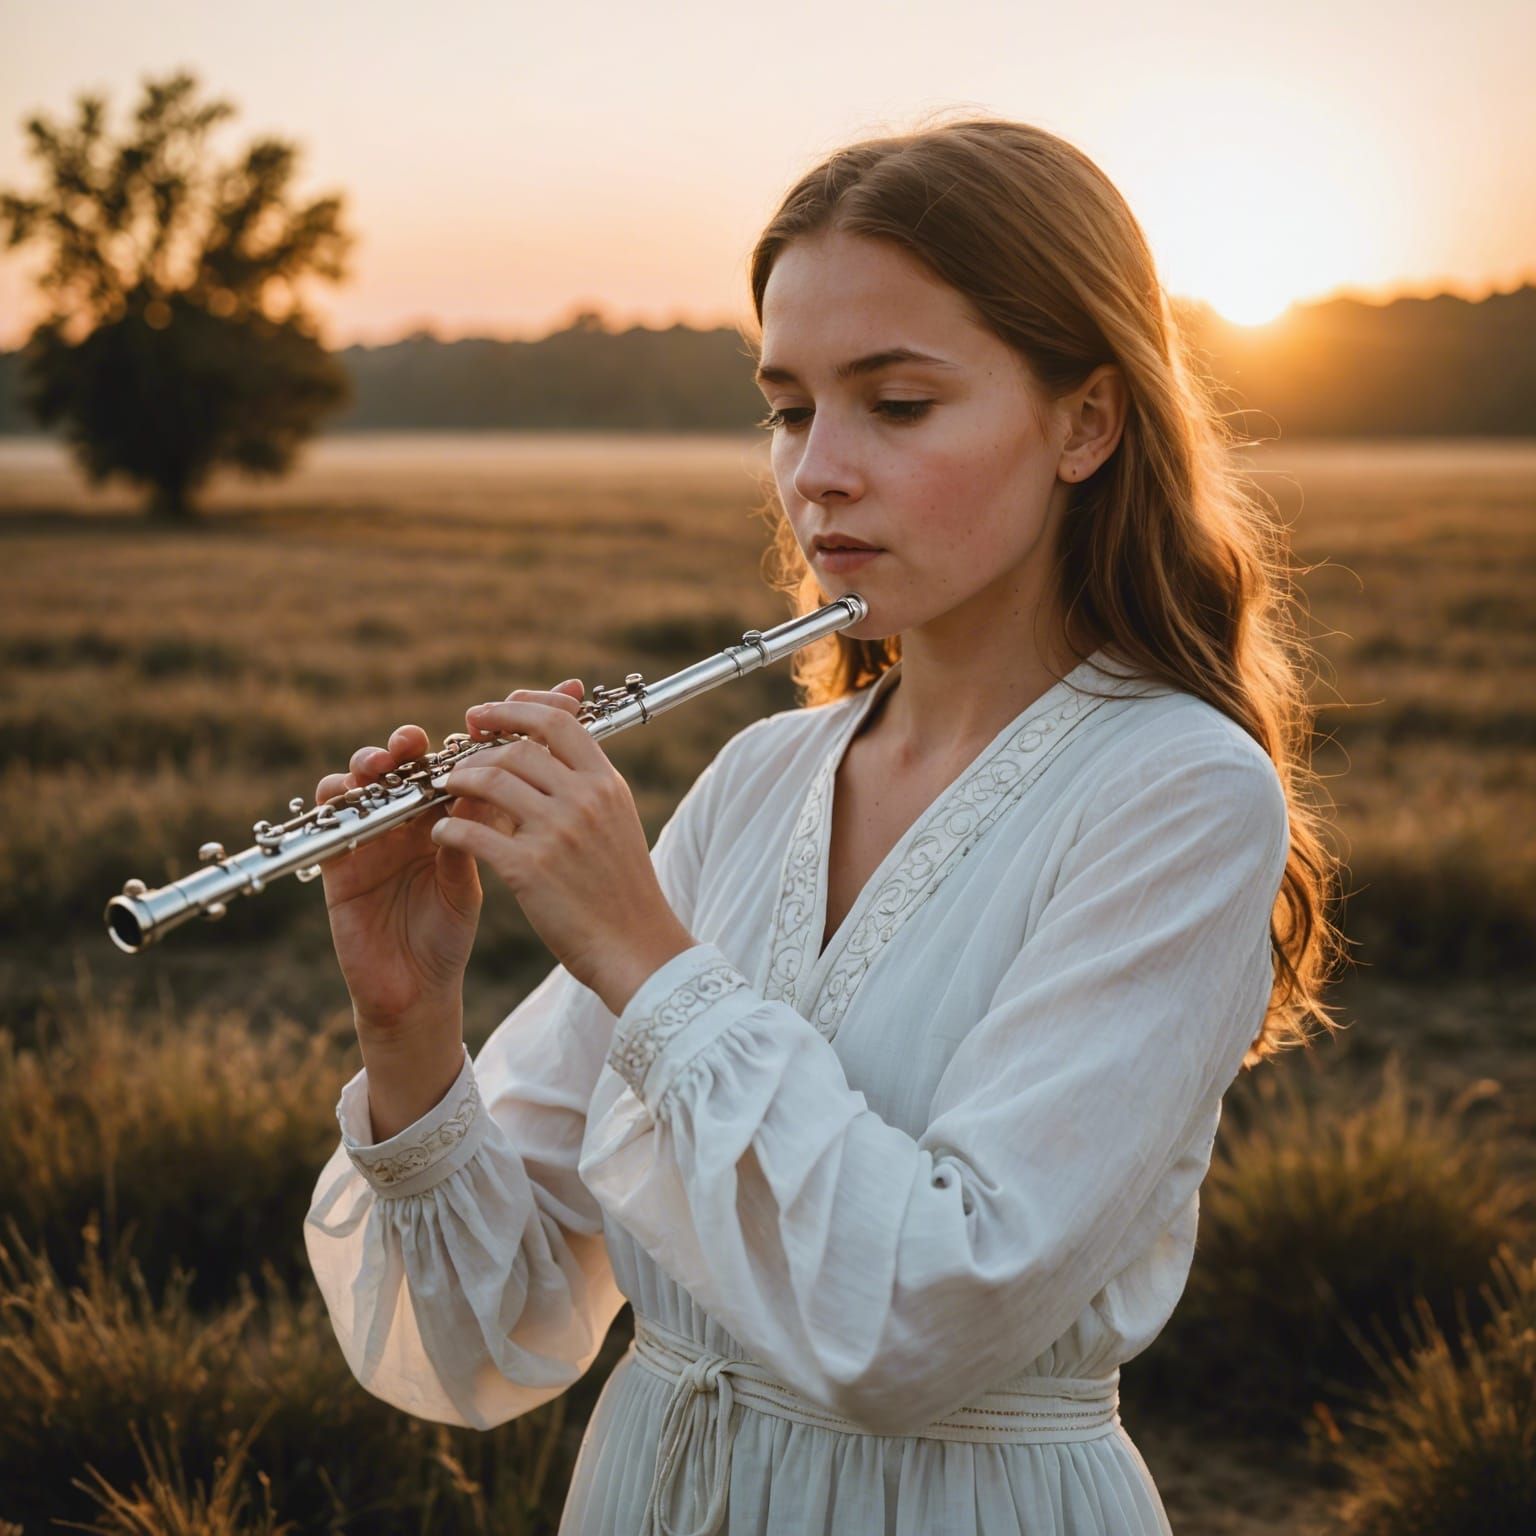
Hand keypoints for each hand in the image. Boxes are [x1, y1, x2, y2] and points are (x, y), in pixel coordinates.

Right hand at [313, 681, 580, 1042]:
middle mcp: (409, 816)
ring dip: (377, 759)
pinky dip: (338, 796)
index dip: (494, 731)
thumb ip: (496, 822)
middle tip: (450, 731)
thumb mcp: (484, 869)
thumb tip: (531, 769)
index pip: (464, 760)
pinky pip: (330, 818)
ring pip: (366, 778)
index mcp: (449, 815)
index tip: (522, 708)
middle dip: (424, 739)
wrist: (415, 988)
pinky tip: (353, 787)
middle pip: (411, 761)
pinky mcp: (339, 859)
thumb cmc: (450, 932)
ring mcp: (373, 833)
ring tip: (397, 756)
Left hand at [433, 686, 696, 1013]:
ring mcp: (557, 832)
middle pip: (517, 747)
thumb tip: (548, 754)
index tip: (488, 712)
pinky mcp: (530, 869)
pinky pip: (472, 834)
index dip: (517, 708)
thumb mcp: (617, 823)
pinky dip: (448, 830)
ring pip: (490, 781)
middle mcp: (584, 799)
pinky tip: (441, 835)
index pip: (559, 722)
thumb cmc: (623, 891)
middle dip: (478, 747)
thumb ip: (587, 787)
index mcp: (606, 784)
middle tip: (456, 756)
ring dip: (457, 780)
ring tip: (444, 789)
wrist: (637, 948)